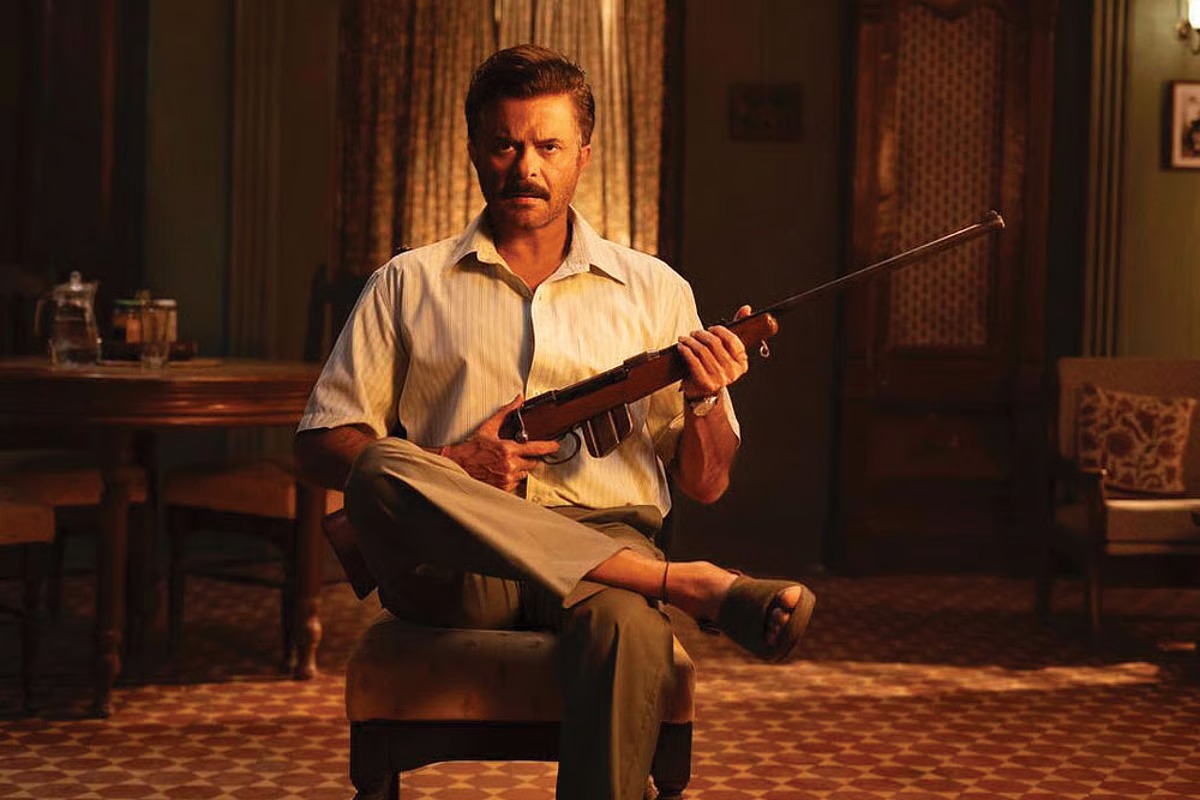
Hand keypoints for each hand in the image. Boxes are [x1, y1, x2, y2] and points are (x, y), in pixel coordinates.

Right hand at [441, 395, 559, 492]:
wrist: (458, 464)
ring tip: (506, 463)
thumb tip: (518, 400)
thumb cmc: (472, 448)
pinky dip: (512, 478)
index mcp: (508, 450)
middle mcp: (509, 465)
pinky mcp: (503, 488)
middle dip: (528, 458)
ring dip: (520, 469)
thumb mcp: (489, 428)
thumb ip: (506, 413)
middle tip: (517, 454)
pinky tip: (502, 472)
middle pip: (532, 463)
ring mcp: (507, 478)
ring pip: (525, 474)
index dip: (549, 447)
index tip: (556, 446)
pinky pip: (516, 484)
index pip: (535, 448)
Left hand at [678, 305, 751, 399]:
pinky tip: (681, 347)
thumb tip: (746, 309)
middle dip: (702, 334)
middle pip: (715, 344)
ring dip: (690, 341)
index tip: (710, 329)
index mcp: (742, 362)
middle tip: (694, 333)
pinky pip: (693, 361)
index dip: (720, 330)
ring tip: (685, 338)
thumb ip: (736, 329)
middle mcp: (733, 371)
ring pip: (702, 351)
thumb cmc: (715, 367)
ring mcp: (720, 378)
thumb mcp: (727, 350)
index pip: (732, 339)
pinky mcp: (705, 383)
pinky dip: (685, 351)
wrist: (703, 392)